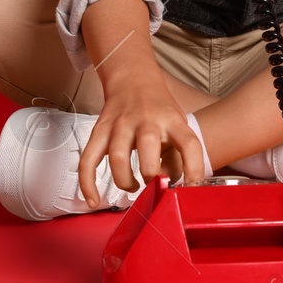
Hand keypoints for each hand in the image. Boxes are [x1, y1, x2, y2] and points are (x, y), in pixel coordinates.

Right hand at [78, 74, 205, 207]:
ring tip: (133, 187)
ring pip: (117, 156)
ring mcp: (120, 125)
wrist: (133, 81)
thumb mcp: (177, 127)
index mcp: (172, 121)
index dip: (194, 169)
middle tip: (154, 186)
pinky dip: (88, 184)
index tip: (192, 189)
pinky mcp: (100, 131)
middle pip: (148, 146)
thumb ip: (177, 158)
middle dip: (151, 174)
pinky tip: (94, 201)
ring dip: (125, 180)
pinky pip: (88, 160)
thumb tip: (170, 190)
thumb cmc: (160, 112)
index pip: (189, 144)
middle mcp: (146, 121)